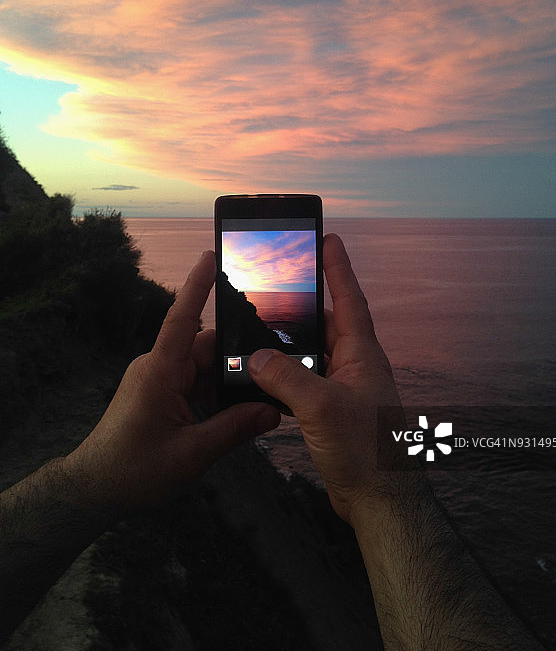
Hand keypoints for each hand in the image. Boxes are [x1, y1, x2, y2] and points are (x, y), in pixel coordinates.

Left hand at [67, 250, 280, 511]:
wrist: (95, 488)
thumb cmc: (133, 470)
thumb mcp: (191, 454)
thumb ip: (234, 429)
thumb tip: (272, 411)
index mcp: (160, 372)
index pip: (182, 318)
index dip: (198, 286)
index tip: (212, 255)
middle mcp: (159, 367)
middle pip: (207, 348)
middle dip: (238, 361)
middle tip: (271, 379)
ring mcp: (158, 378)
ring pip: (204, 367)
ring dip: (226, 384)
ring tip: (253, 408)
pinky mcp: (160, 391)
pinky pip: (195, 381)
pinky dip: (214, 394)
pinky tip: (231, 415)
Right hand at [248, 233, 405, 525]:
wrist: (379, 501)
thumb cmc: (366, 452)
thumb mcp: (321, 407)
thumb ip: (287, 377)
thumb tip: (257, 356)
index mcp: (362, 355)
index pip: (349, 299)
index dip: (338, 268)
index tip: (328, 238)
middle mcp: (356, 366)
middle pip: (329, 322)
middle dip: (308, 301)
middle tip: (283, 279)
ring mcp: (346, 389)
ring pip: (315, 353)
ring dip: (294, 341)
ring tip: (266, 324)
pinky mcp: (334, 412)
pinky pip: (308, 381)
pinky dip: (288, 375)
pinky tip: (267, 376)